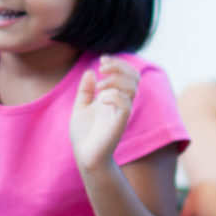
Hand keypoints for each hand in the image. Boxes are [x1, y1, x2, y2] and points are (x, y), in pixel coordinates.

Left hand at [70, 56, 139, 172]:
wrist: (84, 156)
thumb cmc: (84, 135)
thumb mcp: (80, 107)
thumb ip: (85, 91)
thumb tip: (90, 72)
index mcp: (113, 97)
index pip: (127, 74)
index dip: (118, 62)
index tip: (102, 59)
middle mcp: (120, 103)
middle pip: (134, 77)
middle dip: (120, 66)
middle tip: (103, 66)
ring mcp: (121, 113)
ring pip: (132, 87)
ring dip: (116, 79)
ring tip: (100, 86)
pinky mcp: (119, 123)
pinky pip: (125, 104)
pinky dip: (114, 96)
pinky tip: (101, 99)